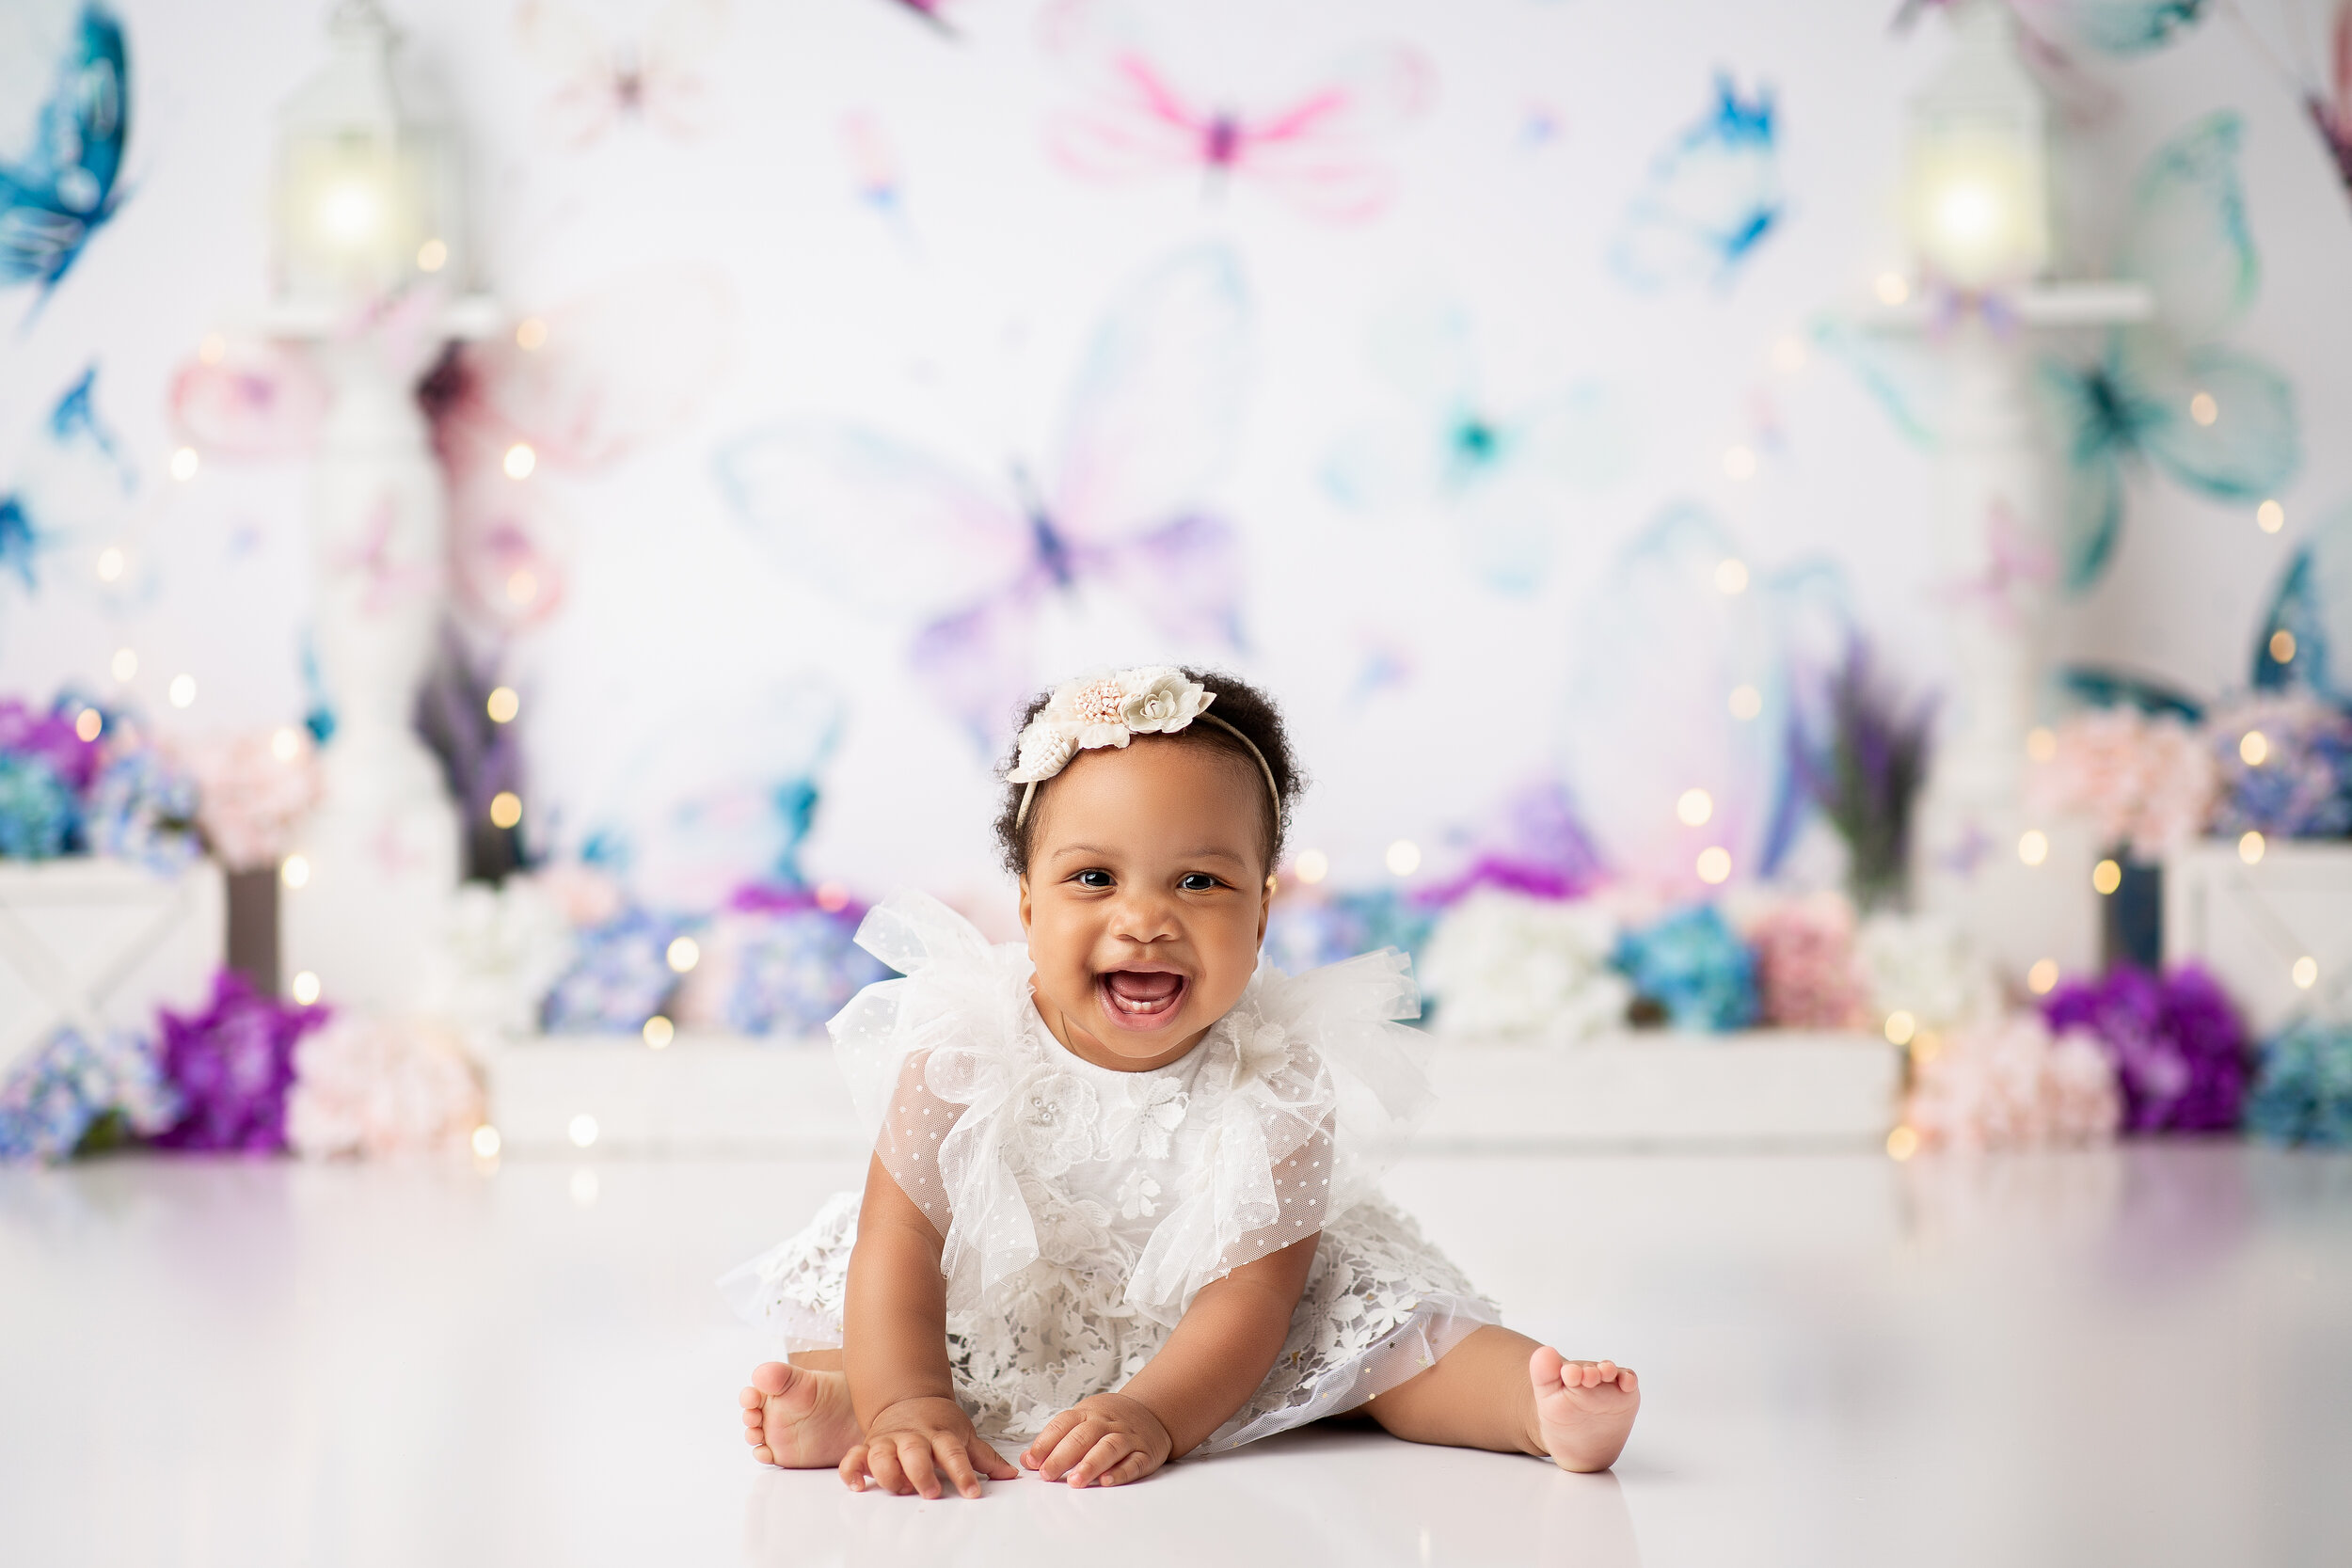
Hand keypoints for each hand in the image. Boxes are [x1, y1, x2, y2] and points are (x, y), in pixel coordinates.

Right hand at [842, 1395, 1016, 1498]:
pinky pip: (853, 1458)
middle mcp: (913, 1437)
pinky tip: (858, 1485)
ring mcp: (889, 1441)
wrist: (906, 1397)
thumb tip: (1011, 1474)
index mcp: (939, 1434)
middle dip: (921, 1472)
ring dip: (889, 1473)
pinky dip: (852, 1471)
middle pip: (915, 1452)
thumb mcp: (963, 1434)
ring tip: (899, 1488)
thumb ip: (984, 1457)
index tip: (972, 1492)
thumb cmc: (937, 1422)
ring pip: (882, 1455)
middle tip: (931, 1492)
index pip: (953, 1452)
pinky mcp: (868, 1447)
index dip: (963, 1472)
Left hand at [1021, 1392, 1172, 1487]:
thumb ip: (1055, 1441)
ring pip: (1109, 1447)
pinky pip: (1134, 1462)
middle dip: (1063, 1456)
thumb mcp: (1081, 1422)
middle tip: (1047, 1474)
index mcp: (1088, 1414)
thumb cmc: (1108, 1421)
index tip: (1032, 1461)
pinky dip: (1120, 1472)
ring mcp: (1127, 1437)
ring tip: (1075, 1481)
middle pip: (1084, 1436)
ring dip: (1091, 1464)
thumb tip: (1027, 1460)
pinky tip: (1106, 1481)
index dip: (1046, 1442)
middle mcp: (1107, 1423)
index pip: (1063, 1424)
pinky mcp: (1145, 1453)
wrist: (1152, 1412)